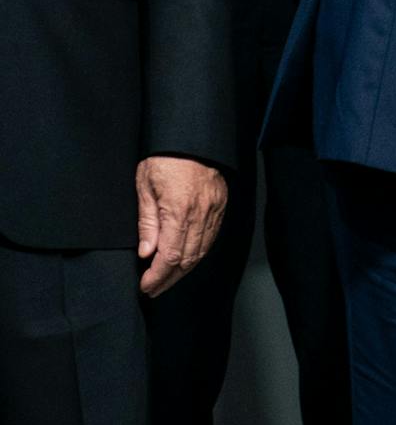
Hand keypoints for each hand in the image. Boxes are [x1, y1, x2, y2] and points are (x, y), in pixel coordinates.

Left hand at [136, 157, 227, 295]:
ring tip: (167, 279)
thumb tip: (146, 252)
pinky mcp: (221, 205)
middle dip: (169, 278)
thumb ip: (147, 222)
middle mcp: (201, 213)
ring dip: (184, 269)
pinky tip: (186, 259)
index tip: (145, 286)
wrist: (191, 136)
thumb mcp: (144, 187)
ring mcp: (214, 209)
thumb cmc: (164, 157)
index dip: (157, 276)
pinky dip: (199, 252)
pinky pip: (212, 237)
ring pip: (202, 250)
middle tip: (153, 289)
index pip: (170, 256)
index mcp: (179, 210)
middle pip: (188, 258)